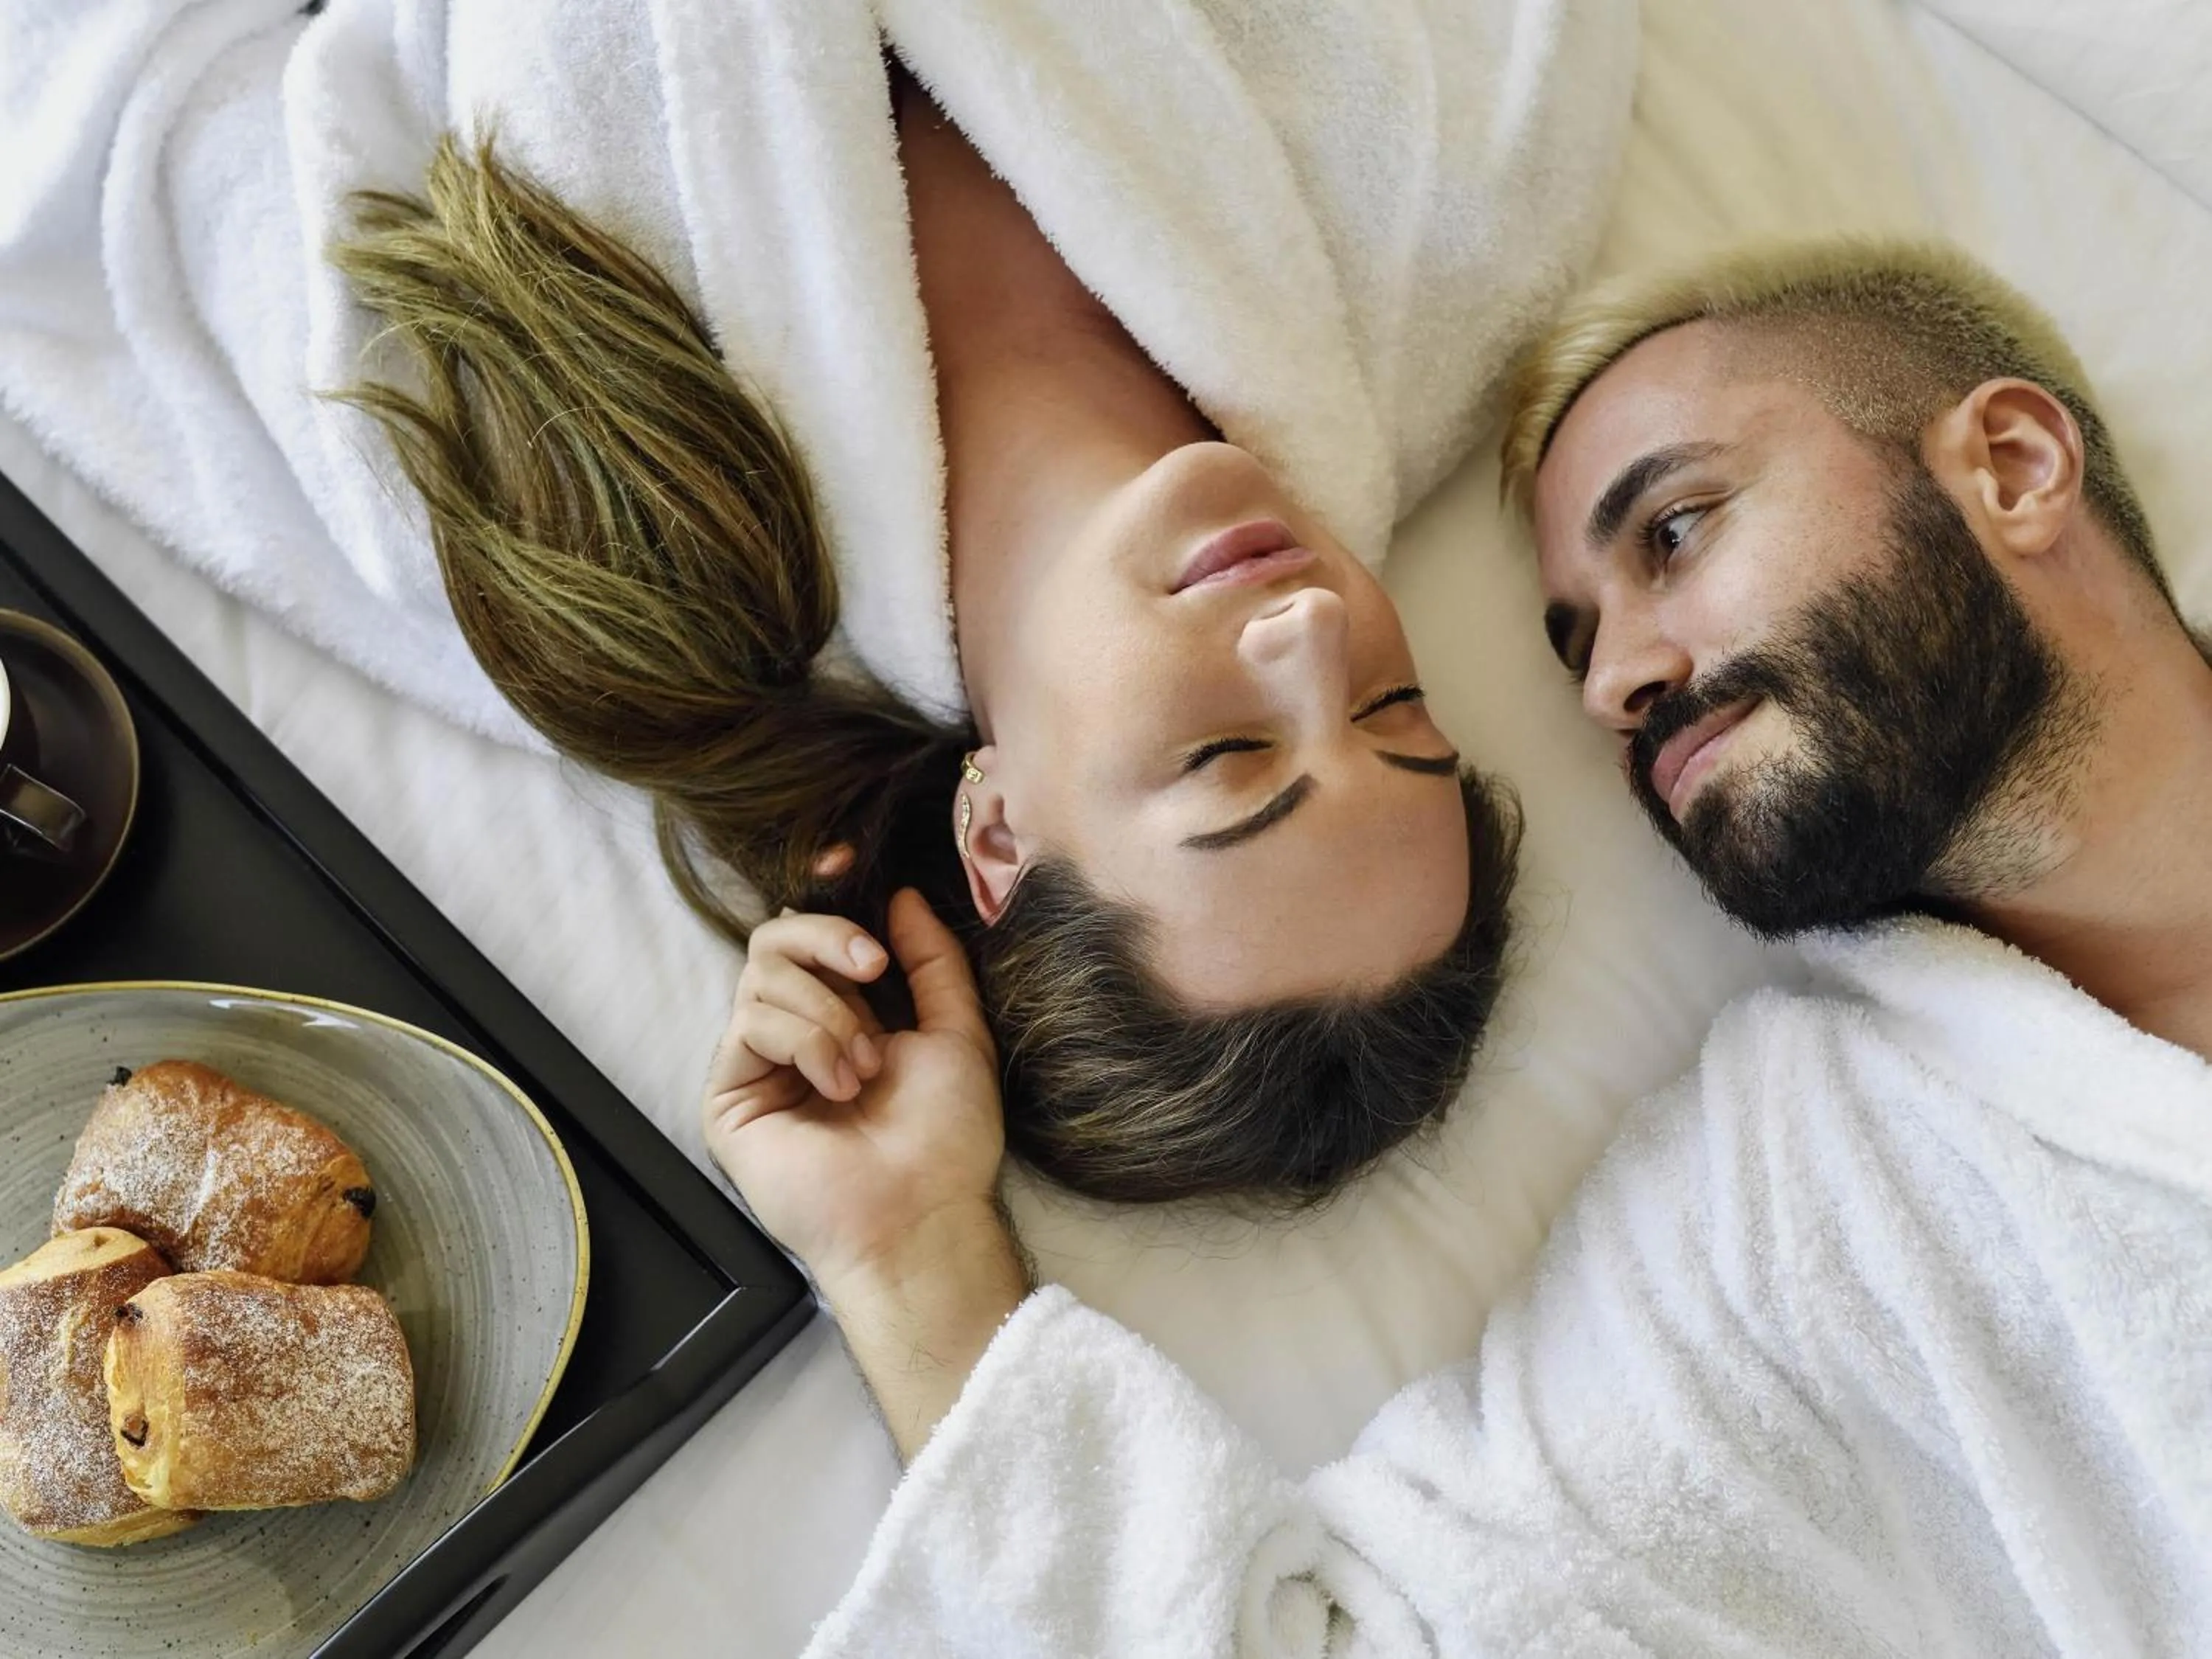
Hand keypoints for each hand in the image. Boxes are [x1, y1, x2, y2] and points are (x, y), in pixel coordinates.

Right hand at [702, 889, 1005, 1296]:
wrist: (922, 1212)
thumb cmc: (947, 1137)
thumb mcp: (956, 1031)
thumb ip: (930, 960)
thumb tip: (901, 895)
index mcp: (845, 1015)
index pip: (812, 934)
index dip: (822, 895)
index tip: (844, 863)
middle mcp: (795, 1034)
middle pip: (774, 937)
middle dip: (829, 939)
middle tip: (874, 971)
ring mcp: (758, 1064)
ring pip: (762, 973)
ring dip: (828, 1011)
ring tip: (865, 1066)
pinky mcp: (729, 1095)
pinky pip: (749, 1022)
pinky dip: (805, 1039)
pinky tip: (837, 1082)